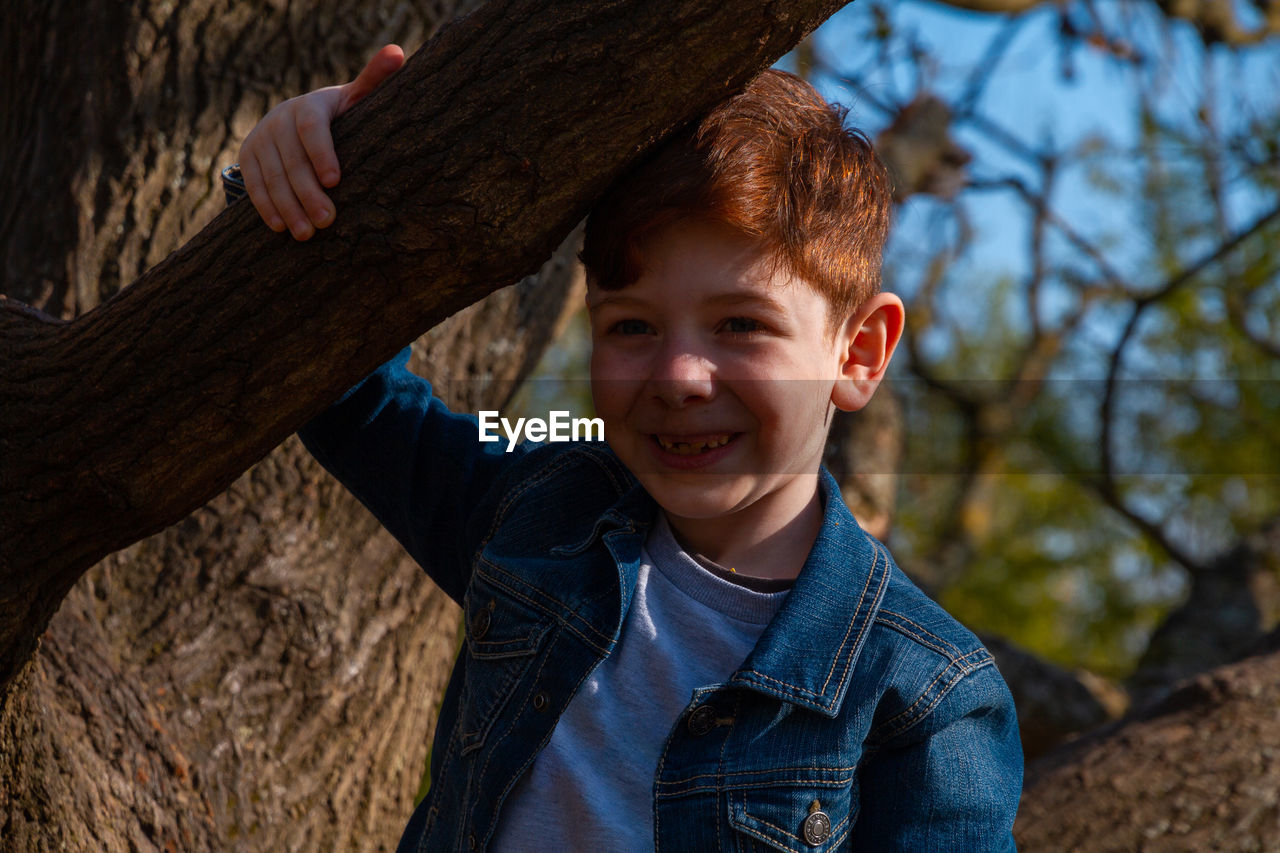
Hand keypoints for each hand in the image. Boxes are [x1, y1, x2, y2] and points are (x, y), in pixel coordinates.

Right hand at [239, 44, 404, 239]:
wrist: (298, 117)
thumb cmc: (341, 114)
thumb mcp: (356, 99)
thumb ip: (373, 80)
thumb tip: (397, 53)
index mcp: (310, 105)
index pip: (312, 128)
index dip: (322, 153)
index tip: (335, 181)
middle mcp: (280, 118)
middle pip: (292, 160)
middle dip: (308, 193)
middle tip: (327, 220)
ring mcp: (261, 137)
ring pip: (272, 176)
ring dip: (288, 206)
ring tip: (306, 233)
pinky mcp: (248, 155)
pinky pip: (253, 183)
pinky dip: (266, 207)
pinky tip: (280, 227)